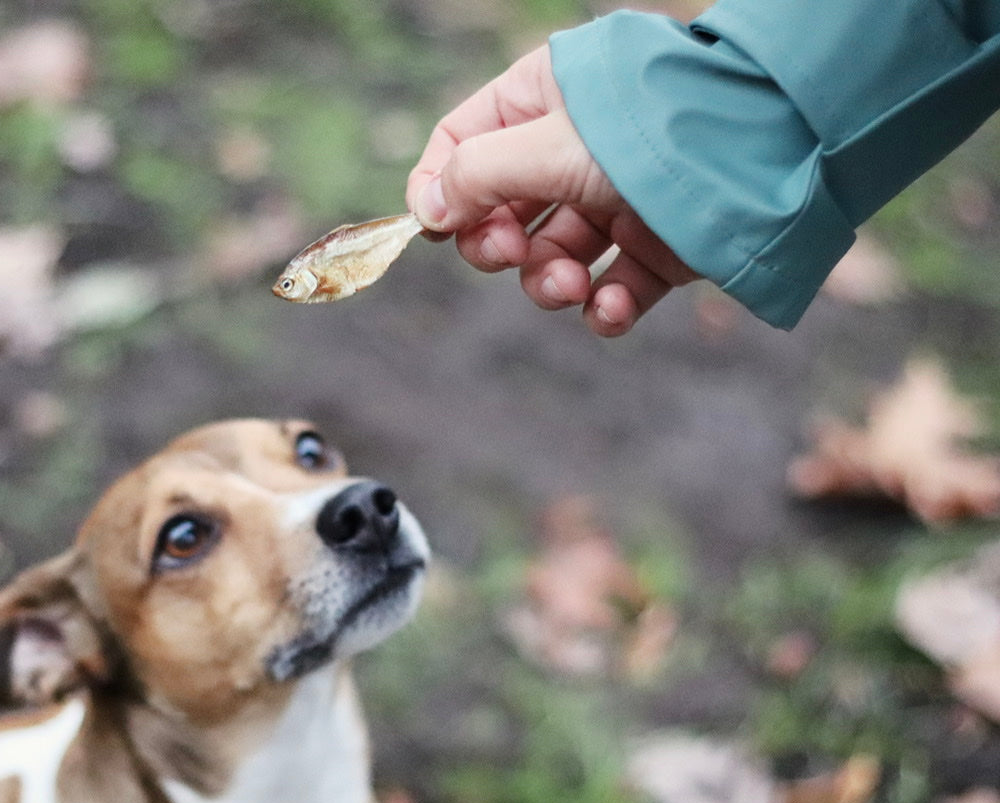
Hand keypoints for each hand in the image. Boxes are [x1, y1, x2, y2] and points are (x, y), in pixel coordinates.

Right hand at [406, 45, 697, 336]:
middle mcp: (572, 153)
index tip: (434, 232)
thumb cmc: (650, 131)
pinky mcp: (655, 248)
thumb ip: (477, 175)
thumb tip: (426, 210)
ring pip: (551, 259)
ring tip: (571, 285)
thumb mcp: (549, 146)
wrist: (768, 155)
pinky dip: (603, 307)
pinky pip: (611, 288)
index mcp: (540, 103)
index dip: (440, 189)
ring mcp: (614, 202)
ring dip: (548, 283)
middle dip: (499, 248)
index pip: (461, 145)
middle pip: (500, 214)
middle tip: (512, 257)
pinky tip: (608, 310)